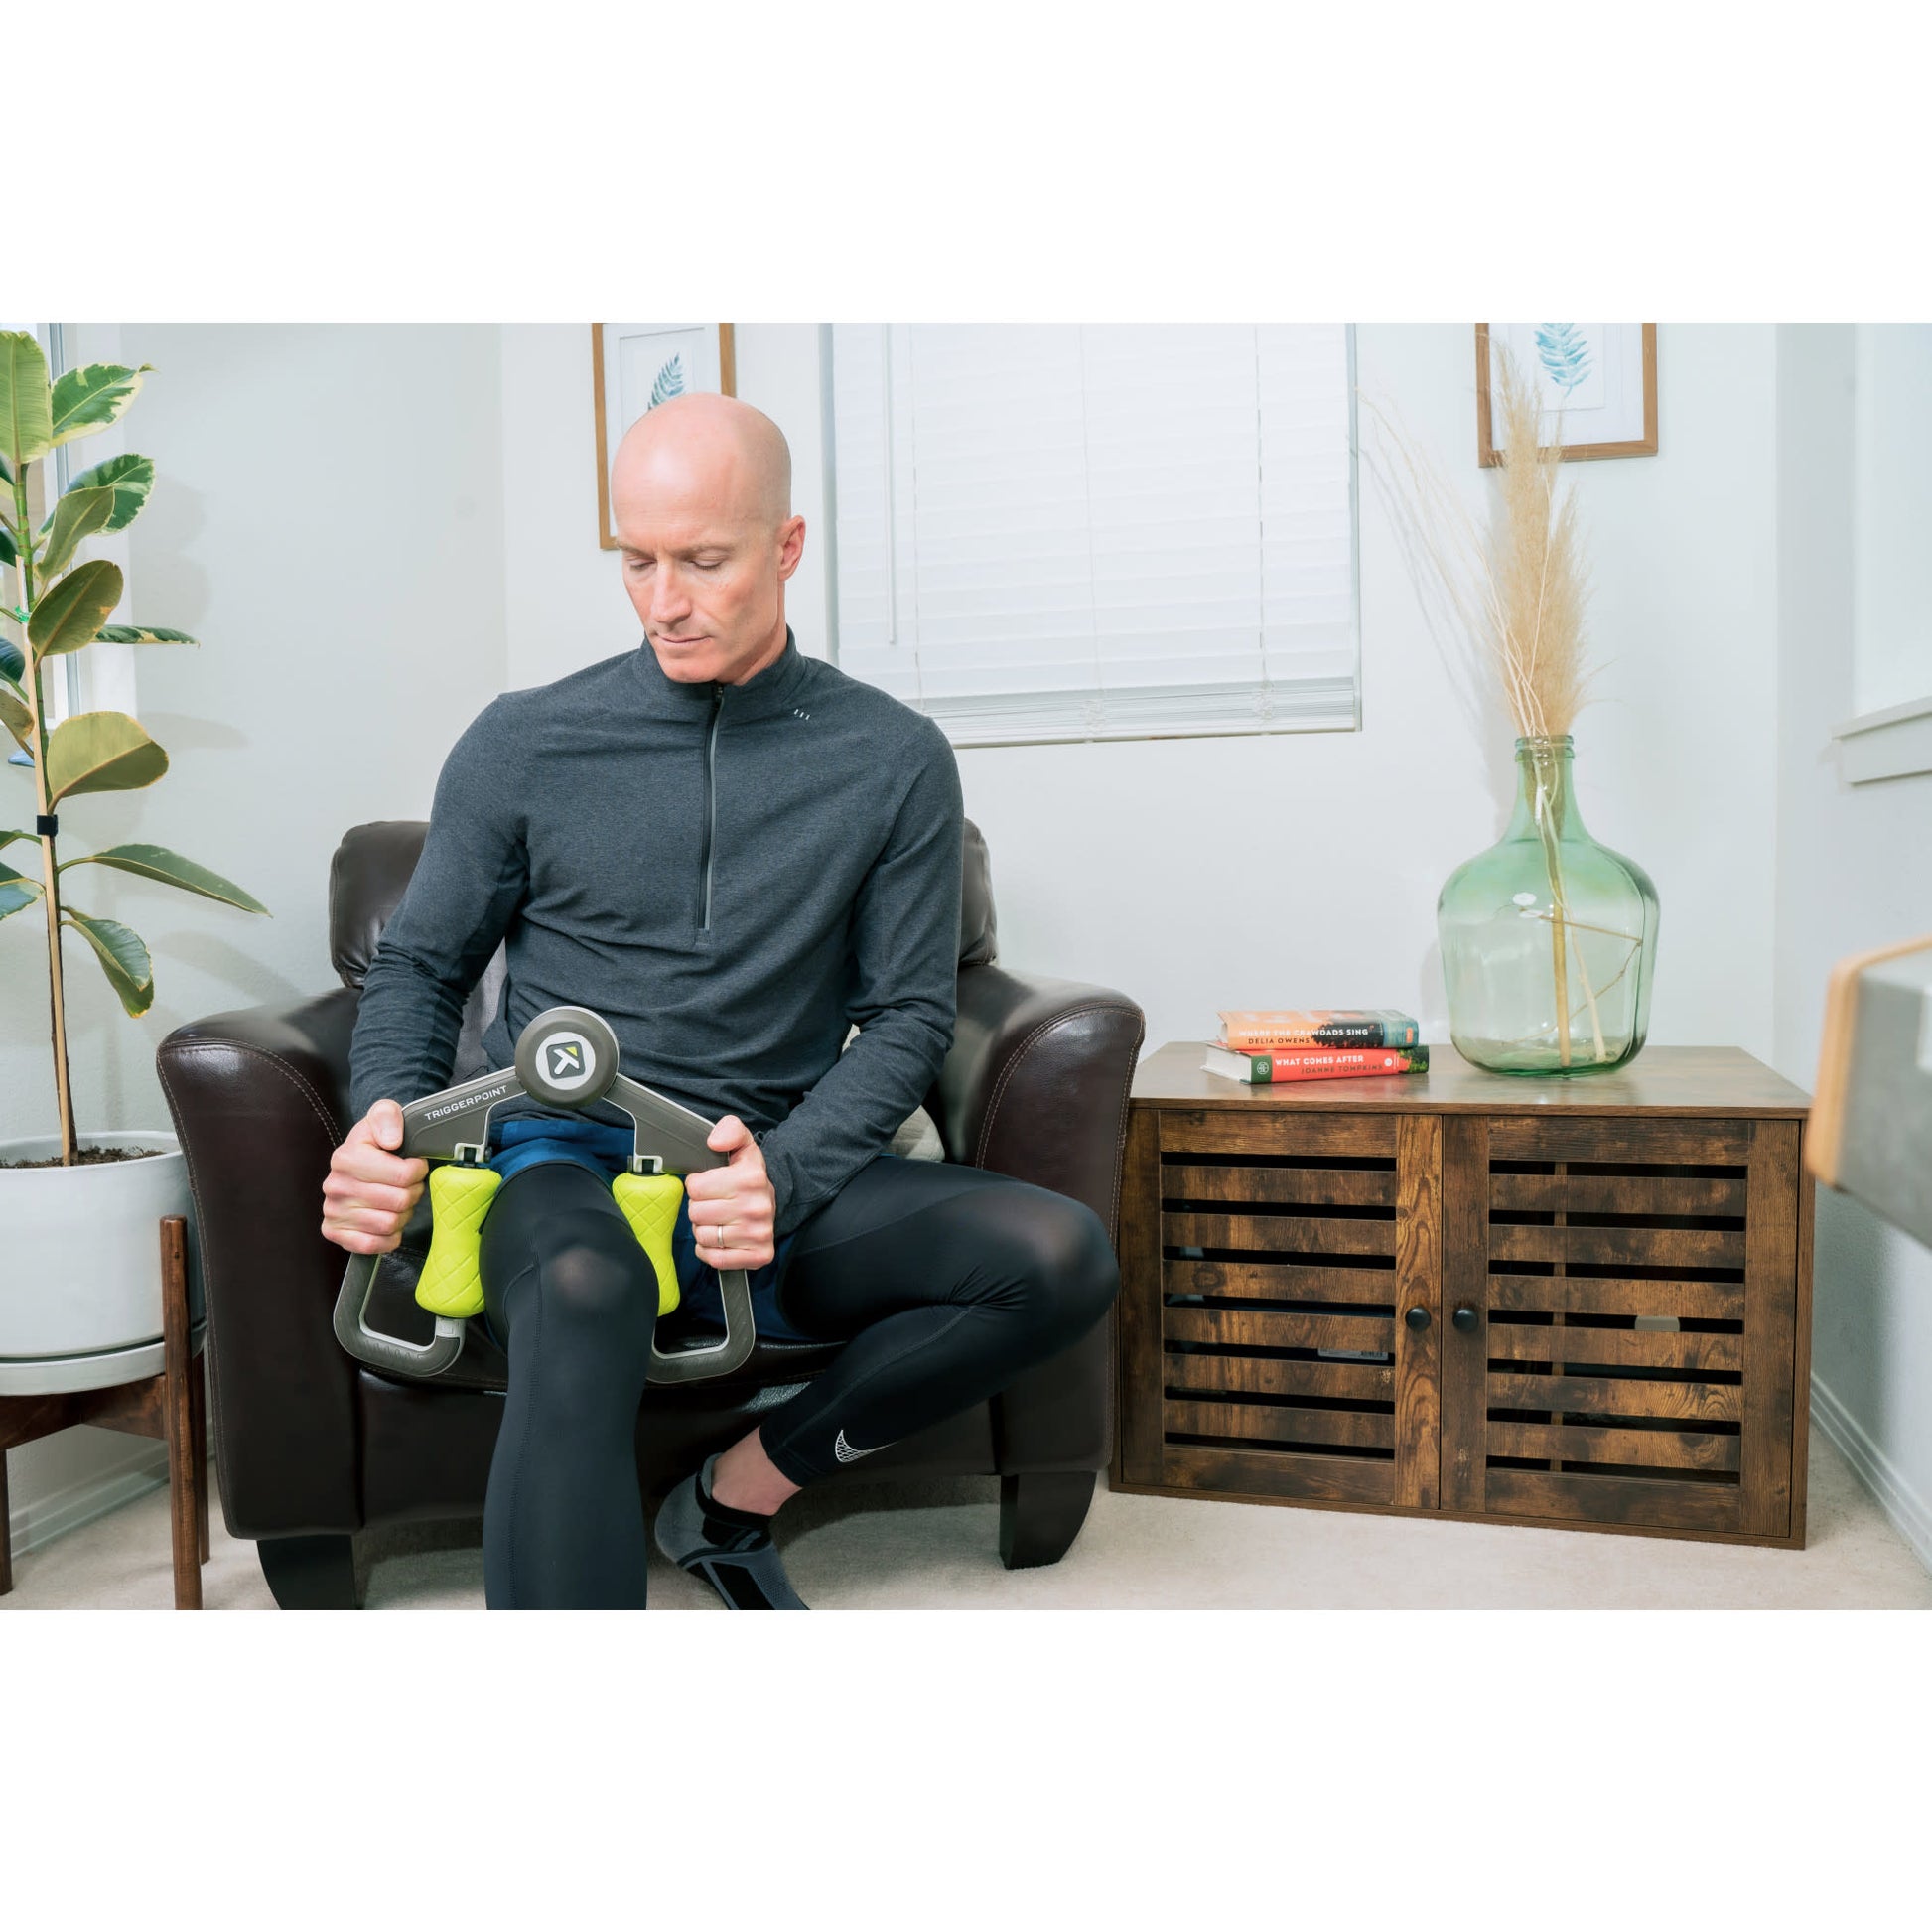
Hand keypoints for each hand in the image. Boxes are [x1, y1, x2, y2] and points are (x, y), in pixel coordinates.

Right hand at [320, 1099, 429, 1255]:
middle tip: (408, 1186)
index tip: (414, 1166)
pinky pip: (371, 1245)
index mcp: (346, 1157)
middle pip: (399, 1201)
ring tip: (397, 1201)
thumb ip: (389, 1117)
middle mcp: (335, 1185)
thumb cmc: (376, 1140)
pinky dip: (387, 1237)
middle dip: (412, 1193)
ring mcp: (332, 1210)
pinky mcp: (333, 1231)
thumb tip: (391, 1141)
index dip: (418, 1171)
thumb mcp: (384, 1114)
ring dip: (402, 1215)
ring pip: (389, 1224)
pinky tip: (388, 1222)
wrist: (358, 1159)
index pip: (404, 1175)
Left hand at [684, 1115, 776, 1270]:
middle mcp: (758, 1207)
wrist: (774, 1203)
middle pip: (696, 1213)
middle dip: (700, 1208)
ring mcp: (759, 1233)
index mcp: (751, 1177)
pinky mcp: (759, 1255)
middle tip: (715, 1204)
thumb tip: (714, 1142)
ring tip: (719, 1221)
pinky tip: (721, 1239)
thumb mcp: (742, 1145)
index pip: (696, 1187)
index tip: (710, 1184)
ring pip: (704, 1236)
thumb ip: (729, 1130)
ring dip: (705, 1230)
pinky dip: (711, 1251)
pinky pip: (715, 1258)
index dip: (698, 1185)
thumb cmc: (749, 1177)